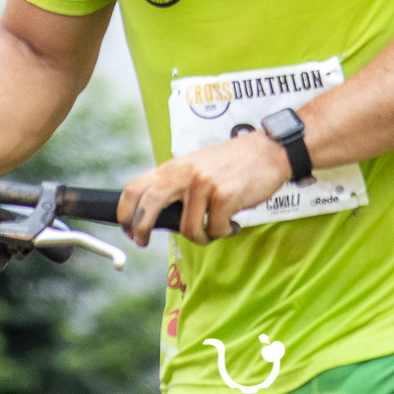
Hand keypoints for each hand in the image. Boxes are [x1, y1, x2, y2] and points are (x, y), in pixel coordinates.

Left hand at [118, 131, 290, 245]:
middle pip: (148, 204)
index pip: (137, 186)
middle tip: (142, 242)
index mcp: (175, 166)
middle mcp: (186, 173)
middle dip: (140, 229)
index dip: (124, 211)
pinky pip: (216, 230)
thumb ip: (176, 184)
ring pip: (188, 229)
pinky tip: (233, 223)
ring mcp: (204, 184)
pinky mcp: (224, 196)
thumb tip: (154, 216)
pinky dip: (224, 233)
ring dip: (201, 238)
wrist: (268, 151)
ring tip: (213, 230)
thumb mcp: (196, 166)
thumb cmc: (233, 163)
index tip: (126, 228)